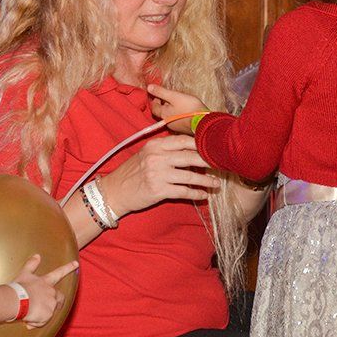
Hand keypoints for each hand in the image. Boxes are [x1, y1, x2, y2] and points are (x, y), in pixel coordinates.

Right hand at [12, 254, 78, 328]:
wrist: (17, 300)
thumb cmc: (20, 287)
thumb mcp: (25, 274)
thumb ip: (31, 264)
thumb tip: (37, 255)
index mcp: (46, 282)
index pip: (59, 273)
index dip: (68, 268)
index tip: (76, 264)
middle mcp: (51, 292)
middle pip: (59, 297)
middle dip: (56, 302)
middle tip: (45, 307)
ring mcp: (51, 303)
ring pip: (49, 311)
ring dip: (40, 314)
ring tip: (27, 313)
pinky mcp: (49, 314)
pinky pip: (43, 321)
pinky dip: (36, 322)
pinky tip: (28, 319)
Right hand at [102, 134, 219, 216]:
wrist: (114, 191)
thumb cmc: (132, 172)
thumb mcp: (145, 154)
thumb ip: (165, 149)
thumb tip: (190, 147)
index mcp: (155, 145)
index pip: (183, 141)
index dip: (200, 144)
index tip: (213, 148)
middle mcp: (157, 157)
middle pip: (190, 157)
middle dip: (208, 162)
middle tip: (221, 164)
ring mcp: (158, 174)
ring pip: (190, 176)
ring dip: (206, 181)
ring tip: (217, 184)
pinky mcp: (159, 190)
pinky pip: (183, 192)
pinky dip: (196, 193)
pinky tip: (204, 195)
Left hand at [147, 84, 207, 133]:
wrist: (204, 123)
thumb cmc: (189, 108)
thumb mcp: (174, 96)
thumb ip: (161, 92)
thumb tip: (149, 87)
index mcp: (163, 114)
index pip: (154, 108)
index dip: (155, 100)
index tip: (159, 95)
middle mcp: (167, 122)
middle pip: (161, 113)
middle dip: (163, 105)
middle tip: (168, 98)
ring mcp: (176, 127)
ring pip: (169, 117)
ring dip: (171, 110)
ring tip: (177, 103)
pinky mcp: (184, 129)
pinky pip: (177, 121)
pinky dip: (178, 115)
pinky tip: (184, 111)